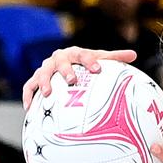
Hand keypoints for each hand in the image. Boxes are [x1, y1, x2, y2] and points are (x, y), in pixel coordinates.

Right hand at [21, 47, 137, 108]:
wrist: (64, 63)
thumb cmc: (85, 63)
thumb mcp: (99, 59)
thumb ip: (114, 58)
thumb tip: (134, 55)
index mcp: (75, 53)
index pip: (83, 55)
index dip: (90, 61)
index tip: (97, 69)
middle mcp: (58, 58)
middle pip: (60, 62)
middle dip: (65, 70)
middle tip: (71, 80)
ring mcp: (45, 68)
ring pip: (42, 73)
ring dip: (44, 82)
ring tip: (47, 94)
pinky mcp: (36, 79)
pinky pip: (29, 87)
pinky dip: (28, 96)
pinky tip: (30, 109)